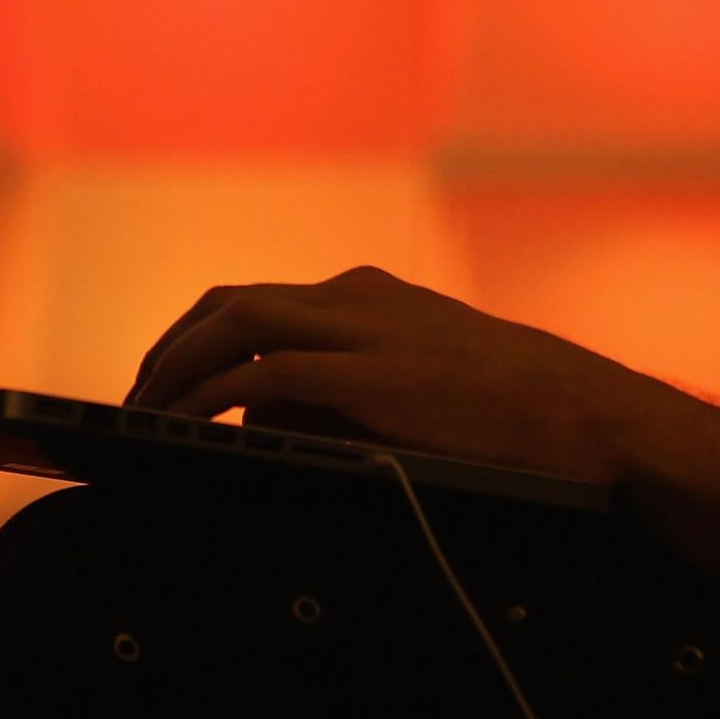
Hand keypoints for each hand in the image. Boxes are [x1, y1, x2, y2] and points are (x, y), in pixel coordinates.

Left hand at [123, 264, 663, 485]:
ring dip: (179, 365)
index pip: (257, 301)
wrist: (581, 413)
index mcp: (368, 293)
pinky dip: (217, 393)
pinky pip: (267, 372)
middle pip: (231, 302)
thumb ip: (343, 389)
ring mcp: (363, 327)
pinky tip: (194, 425)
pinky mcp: (370, 372)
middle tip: (138, 399)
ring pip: (237, 321)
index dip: (198, 337)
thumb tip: (265, 416)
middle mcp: (356, 295)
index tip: (165, 377)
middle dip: (172, 347)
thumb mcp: (416, 382)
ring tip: (147, 414)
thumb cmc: (506, 411)